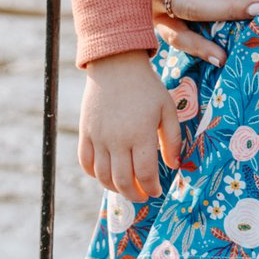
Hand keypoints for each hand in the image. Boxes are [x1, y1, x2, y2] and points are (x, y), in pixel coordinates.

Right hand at [78, 53, 180, 203]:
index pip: (145, 174)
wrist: (116, 63)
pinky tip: (106, 173)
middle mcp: (117, 139)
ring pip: (103, 176)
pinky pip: (85, 162)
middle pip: (123, 181)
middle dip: (135, 194)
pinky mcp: (85, 132)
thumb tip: (173, 166)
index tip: (157, 191)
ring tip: (126, 187)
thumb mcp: (167, 109)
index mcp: (141, 134)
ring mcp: (98, 137)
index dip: (152, 188)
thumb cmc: (146, 86)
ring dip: (115, 188)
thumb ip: (173, 139)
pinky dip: (95, 174)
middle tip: (142, 195)